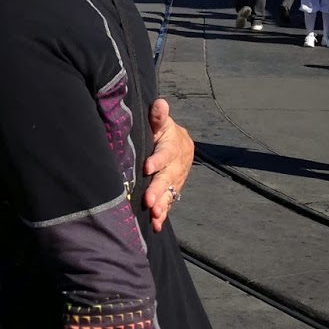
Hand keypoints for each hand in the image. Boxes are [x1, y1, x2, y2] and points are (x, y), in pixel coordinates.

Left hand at [142, 98, 193, 231]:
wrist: (181, 143)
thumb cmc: (164, 131)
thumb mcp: (161, 122)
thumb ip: (158, 116)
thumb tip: (160, 103)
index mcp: (173, 146)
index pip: (165, 154)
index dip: (157, 160)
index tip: (147, 167)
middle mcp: (176, 165)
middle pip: (167, 178)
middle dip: (158, 190)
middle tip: (149, 202)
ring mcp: (176, 179)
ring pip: (169, 193)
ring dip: (162, 205)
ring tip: (154, 215)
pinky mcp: (173, 189)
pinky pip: (169, 202)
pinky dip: (163, 214)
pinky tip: (157, 225)